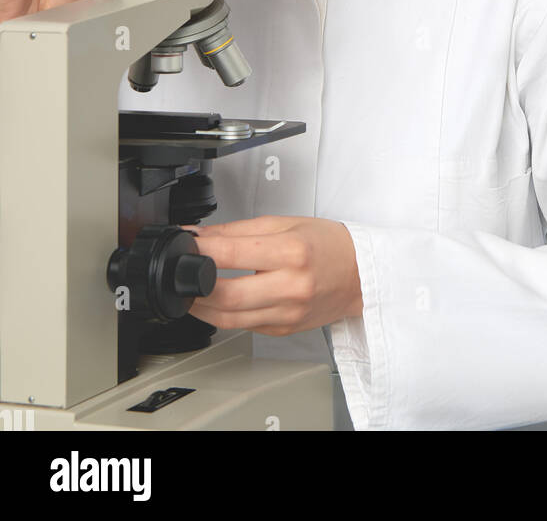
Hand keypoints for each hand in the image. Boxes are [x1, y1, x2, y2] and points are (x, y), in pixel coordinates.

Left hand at [180, 215, 363, 336]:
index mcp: (292, 252)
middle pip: (226, 295)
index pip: (232, 253)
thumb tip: (200, 237)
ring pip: (229, 319)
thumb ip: (238, 231)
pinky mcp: (283, 329)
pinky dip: (223, 315)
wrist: (359, 274)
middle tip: (180, 274)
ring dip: (201, 307)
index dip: (200, 250)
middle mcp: (291, 287)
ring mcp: (287, 313)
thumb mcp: (285, 224)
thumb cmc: (327, 245)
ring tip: (190, 291)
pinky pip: (243, 326)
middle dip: (194, 286)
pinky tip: (216, 302)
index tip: (184, 244)